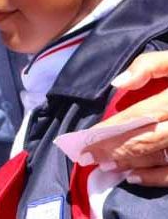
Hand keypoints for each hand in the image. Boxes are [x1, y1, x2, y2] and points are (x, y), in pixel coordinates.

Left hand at [81, 52, 167, 185]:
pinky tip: (133, 177)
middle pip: (147, 139)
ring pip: (160, 158)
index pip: (139, 115)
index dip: (111, 128)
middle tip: (87, 157)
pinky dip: (155, 178)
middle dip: (114, 149)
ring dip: (131, 163)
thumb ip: (148, 66)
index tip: (85, 138)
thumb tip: (117, 83)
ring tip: (105, 165)